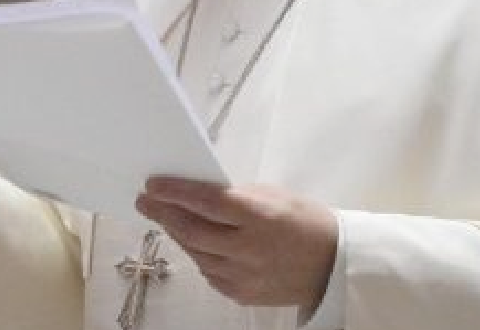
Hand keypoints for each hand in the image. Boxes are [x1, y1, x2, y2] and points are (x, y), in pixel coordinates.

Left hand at [135, 177, 336, 309]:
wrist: (333, 265)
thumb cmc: (304, 222)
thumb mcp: (273, 196)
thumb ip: (235, 196)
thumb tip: (196, 192)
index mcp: (259, 216)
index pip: (206, 202)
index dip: (174, 192)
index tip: (152, 185)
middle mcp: (248, 248)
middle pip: (193, 230)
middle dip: (164, 213)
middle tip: (146, 201)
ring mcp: (243, 276)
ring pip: (196, 253)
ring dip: (177, 234)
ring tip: (166, 218)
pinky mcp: (241, 294)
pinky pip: (209, 272)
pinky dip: (198, 254)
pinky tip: (194, 241)